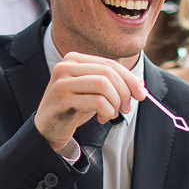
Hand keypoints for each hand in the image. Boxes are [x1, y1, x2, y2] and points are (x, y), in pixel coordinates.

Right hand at [33, 52, 147, 151]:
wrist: (47, 129)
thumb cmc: (73, 108)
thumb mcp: (94, 92)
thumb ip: (114, 84)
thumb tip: (140, 84)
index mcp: (73, 59)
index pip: (110, 64)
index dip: (130, 79)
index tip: (141, 94)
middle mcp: (65, 66)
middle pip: (108, 72)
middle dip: (125, 92)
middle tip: (126, 108)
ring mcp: (62, 82)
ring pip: (103, 84)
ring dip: (115, 102)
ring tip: (112, 113)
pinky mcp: (63, 99)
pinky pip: (97, 101)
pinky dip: (107, 111)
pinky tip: (102, 118)